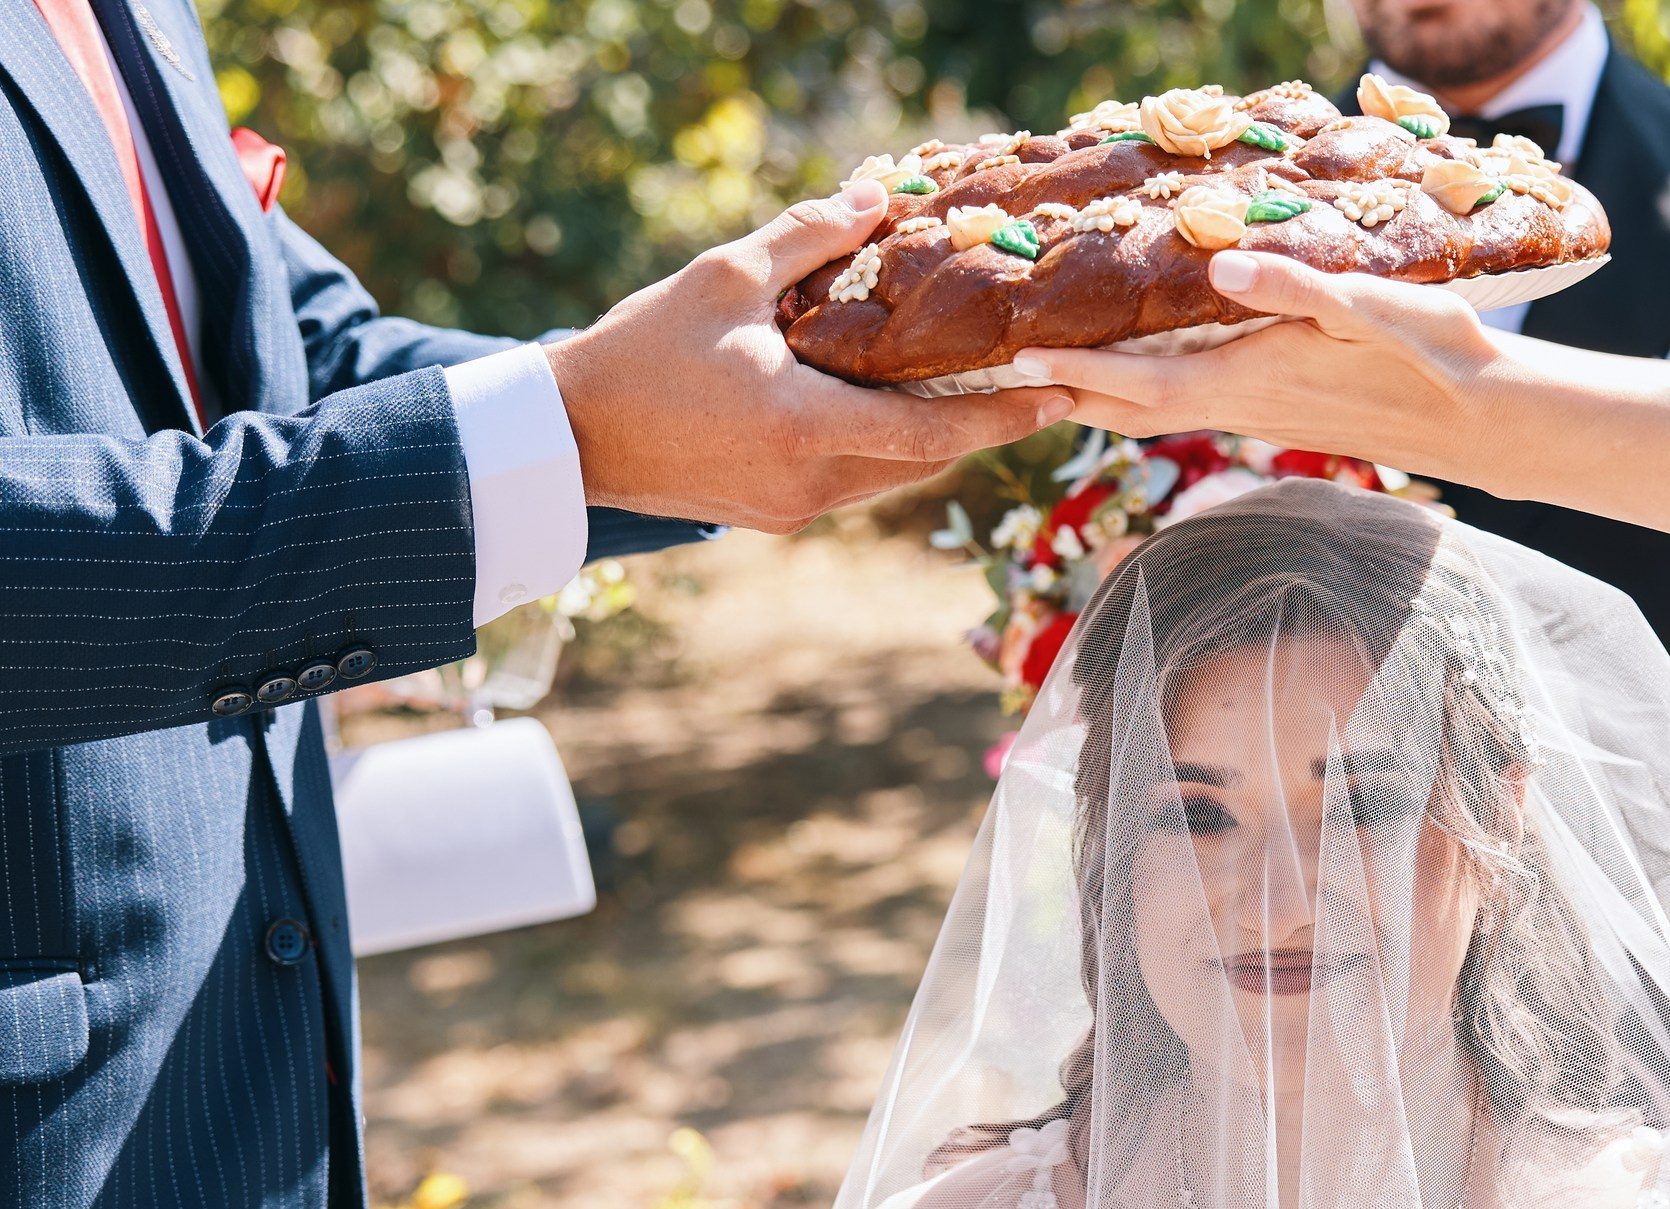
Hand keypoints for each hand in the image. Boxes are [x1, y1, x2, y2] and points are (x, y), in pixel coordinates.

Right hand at [545, 182, 1072, 530]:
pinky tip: (892, 408)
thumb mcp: (725, 278)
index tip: (1061, 396)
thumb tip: (876, 196)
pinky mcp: (773, 515)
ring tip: (975, 391)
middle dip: (980, 425)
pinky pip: (852, 481)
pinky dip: (883, 447)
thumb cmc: (641, 352)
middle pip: (924, 458)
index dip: (1004, 417)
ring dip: (931, 437)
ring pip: (890, 475)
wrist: (570, 436)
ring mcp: (793, 509)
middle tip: (1034, 387)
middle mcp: (812, 483)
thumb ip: (807, 236)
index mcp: (808, 428)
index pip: (934, 431)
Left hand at [1014, 252, 1500, 475]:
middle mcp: (1244, 409)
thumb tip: (1220, 266)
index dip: (1077, 374)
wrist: (1486, 422)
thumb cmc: (1434, 358)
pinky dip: (1149, 394)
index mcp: (1251, 382)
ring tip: (1053, 374)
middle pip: (1133, 412)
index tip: (1018, 360)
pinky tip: (1146, 373)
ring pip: (1160, 414)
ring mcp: (1261, 418)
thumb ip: (1293, 287)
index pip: (1141, 385)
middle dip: (1068, 394)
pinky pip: (1192, 407)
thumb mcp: (1370, 306)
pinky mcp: (1282, 415)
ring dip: (1103, 398)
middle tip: (1004, 376)